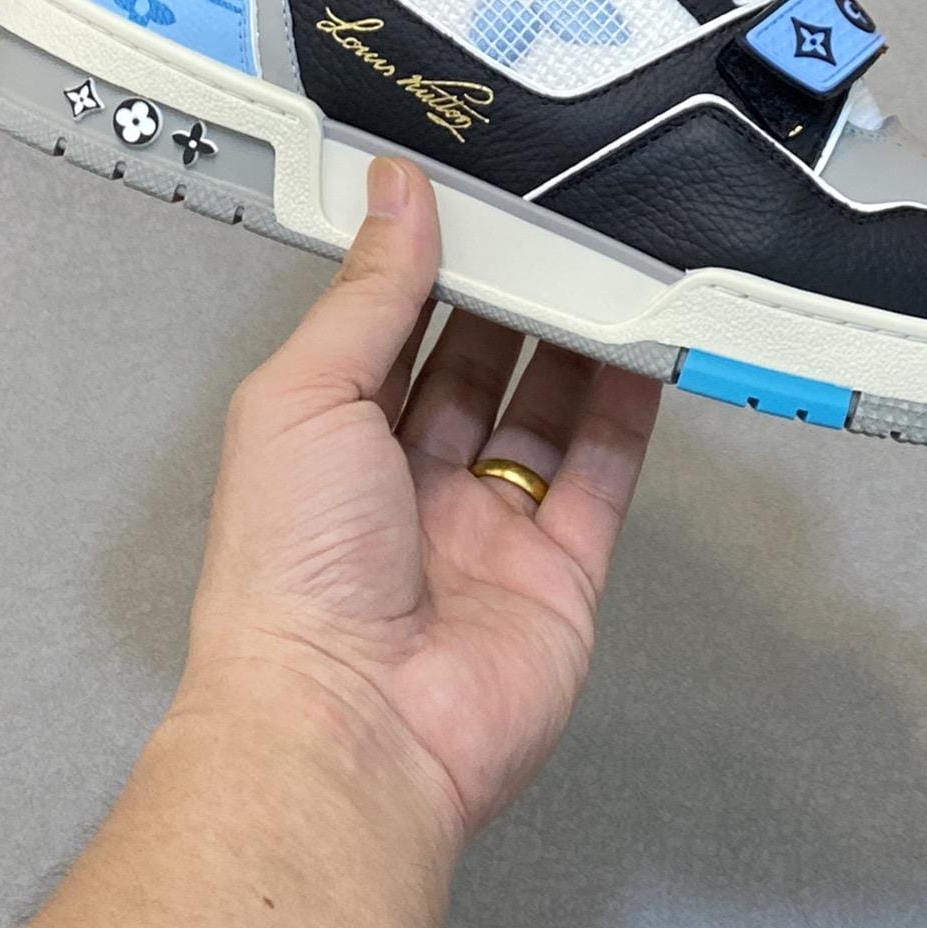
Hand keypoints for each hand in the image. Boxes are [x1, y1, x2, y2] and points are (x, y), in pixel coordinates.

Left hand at [181, 156, 660, 844]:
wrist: (350, 727)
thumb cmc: (287, 581)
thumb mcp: (305, 395)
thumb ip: (366, 294)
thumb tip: (394, 200)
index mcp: (329, 442)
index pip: (390, 329)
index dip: (428, 266)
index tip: (466, 206)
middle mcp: (405, 486)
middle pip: (475, 365)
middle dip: (509, 298)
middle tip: (546, 229)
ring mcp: (485, 531)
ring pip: (544, 413)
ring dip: (573, 343)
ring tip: (602, 272)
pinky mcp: (556, 572)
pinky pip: (601, 476)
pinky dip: (626, 412)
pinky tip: (639, 353)